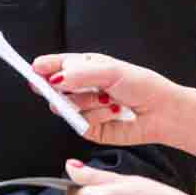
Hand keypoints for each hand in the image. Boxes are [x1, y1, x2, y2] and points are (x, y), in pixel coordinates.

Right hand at [32, 51, 180, 147]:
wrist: (162, 112)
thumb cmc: (142, 85)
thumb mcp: (110, 71)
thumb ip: (80, 73)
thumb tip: (55, 77)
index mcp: (85, 67)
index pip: (56, 66)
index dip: (43, 67)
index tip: (33, 70)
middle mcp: (82, 88)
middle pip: (55, 88)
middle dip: (63, 88)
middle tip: (67, 86)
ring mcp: (85, 109)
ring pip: (68, 107)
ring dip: (88, 103)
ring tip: (108, 99)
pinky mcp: (91, 128)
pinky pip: (81, 124)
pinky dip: (97, 117)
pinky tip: (113, 112)